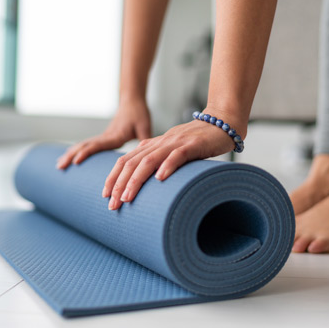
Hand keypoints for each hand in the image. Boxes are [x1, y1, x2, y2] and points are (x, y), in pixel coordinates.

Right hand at [56, 98, 150, 168]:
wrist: (132, 101)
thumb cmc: (139, 114)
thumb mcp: (145, 126)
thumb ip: (146, 140)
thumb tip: (149, 155)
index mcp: (115, 135)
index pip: (98, 145)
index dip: (87, 152)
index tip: (76, 160)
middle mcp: (106, 136)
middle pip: (85, 146)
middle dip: (72, 156)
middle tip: (60, 167)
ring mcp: (103, 137)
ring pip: (83, 145)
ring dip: (70, 154)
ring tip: (59, 165)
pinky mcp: (103, 138)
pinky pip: (87, 145)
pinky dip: (76, 151)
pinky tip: (69, 158)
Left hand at [103, 112, 244, 209]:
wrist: (222, 123)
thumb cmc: (199, 140)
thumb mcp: (173, 149)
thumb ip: (159, 159)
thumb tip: (148, 180)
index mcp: (153, 145)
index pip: (126, 160)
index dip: (114, 177)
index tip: (105, 195)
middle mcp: (161, 143)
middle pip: (132, 162)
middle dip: (119, 184)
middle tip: (112, 204)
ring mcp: (176, 143)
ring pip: (150, 160)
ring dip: (136, 180)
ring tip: (127, 197)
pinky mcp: (193, 145)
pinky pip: (178, 155)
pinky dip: (167, 166)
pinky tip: (160, 179)